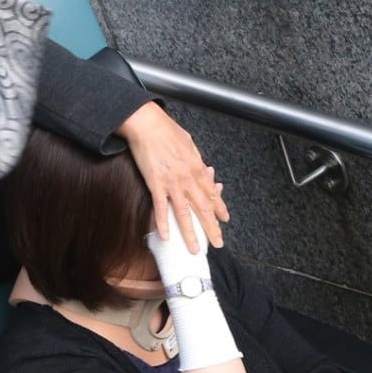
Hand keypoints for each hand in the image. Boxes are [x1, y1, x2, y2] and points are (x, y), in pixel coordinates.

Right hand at [117, 102, 228, 252]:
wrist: (147, 123)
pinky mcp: (155, 183)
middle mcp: (188, 177)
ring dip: (190, 233)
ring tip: (194, 249)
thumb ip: (196, 159)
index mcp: (197, 166)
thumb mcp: (188, 142)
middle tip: (217, 244)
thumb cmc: (165, 129)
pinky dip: (162, 223)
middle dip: (211, 228)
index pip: (211, 193)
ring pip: (184, 213)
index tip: (224, 220)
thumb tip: (204, 168)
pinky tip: (165, 236)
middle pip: (203, 208)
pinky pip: (160, 208)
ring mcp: (172, 182)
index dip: (219, 208)